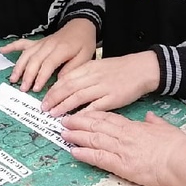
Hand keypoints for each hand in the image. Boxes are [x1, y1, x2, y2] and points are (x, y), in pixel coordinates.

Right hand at [3, 19, 96, 91]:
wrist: (81, 25)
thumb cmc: (84, 43)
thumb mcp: (85, 57)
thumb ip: (73, 69)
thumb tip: (60, 82)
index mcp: (61, 49)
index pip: (48, 64)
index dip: (41, 77)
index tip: (36, 89)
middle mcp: (48, 45)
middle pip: (34, 60)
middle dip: (27, 76)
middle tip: (23, 89)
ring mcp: (41, 43)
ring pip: (26, 55)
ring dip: (19, 67)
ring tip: (13, 79)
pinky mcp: (37, 41)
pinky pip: (23, 43)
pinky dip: (12, 46)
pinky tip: (2, 50)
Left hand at [40, 50, 158, 115]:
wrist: (142, 68)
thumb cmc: (119, 68)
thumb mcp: (97, 65)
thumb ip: (82, 74)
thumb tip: (64, 84)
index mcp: (88, 67)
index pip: (65, 78)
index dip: (53, 89)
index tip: (44, 98)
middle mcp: (93, 76)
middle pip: (68, 88)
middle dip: (54, 99)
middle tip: (44, 108)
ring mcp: (103, 88)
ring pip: (78, 97)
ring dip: (64, 106)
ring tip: (54, 114)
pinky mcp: (113, 98)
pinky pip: (95, 107)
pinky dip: (83, 114)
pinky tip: (74, 120)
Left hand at [63, 110, 185, 185]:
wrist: (180, 160)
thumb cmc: (177, 146)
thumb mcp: (167, 128)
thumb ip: (156, 122)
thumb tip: (151, 117)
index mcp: (135, 127)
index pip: (109, 118)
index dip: (93, 116)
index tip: (82, 113)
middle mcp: (124, 136)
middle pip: (96, 126)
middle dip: (79, 122)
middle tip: (65, 120)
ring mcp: (121, 150)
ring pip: (93, 139)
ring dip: (76, 136)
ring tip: (63, 133)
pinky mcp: (121, 165)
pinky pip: (98, 158)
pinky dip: (84, 154)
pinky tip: (74, 151)